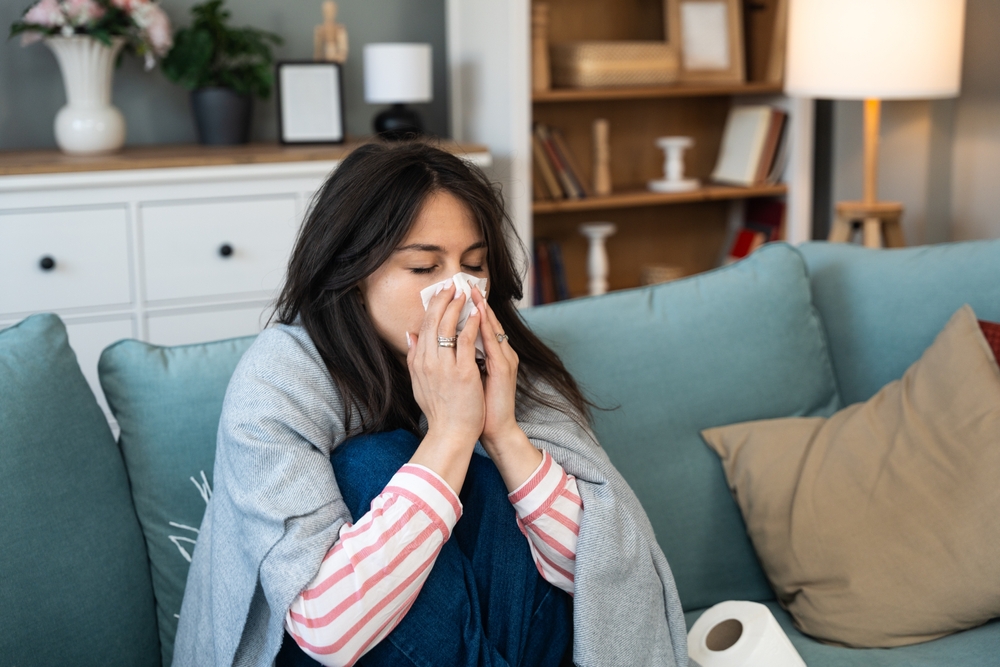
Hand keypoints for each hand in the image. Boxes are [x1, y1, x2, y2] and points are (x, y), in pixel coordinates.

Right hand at [407, 282, 484, 459]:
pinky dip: (472, 324)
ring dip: (457, 306)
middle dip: (443, 300)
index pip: (423, 327)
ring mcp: (445, 367)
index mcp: (418, 363)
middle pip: (433, 322)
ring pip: (448, 327)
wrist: (451, 434)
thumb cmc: (439, 411)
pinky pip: (466, 341)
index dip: (432, 307)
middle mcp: (428, 362)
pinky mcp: (462, 372)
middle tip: (452, 285)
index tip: (440, 293)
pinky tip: (478, 313)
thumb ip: (413, 358)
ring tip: (465, 293)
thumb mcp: (419, 382)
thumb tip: (409, 335)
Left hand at [470, 287, 520, 448]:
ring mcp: (505, 360)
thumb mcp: (465, 378)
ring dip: (482, 308)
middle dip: (476, 302)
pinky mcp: (504, 369)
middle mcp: (501, 354)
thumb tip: (439, 344)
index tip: (456, 293)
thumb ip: (457, 360)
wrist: (493, 430)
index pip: (478, 326)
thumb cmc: (477, 407)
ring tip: (473, 291)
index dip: (468, 309)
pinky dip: (486, 327)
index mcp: (491, 355)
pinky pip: (494, 342)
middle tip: (464, 283)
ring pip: (492, 328)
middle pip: (487, 322)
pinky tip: (478, 315)